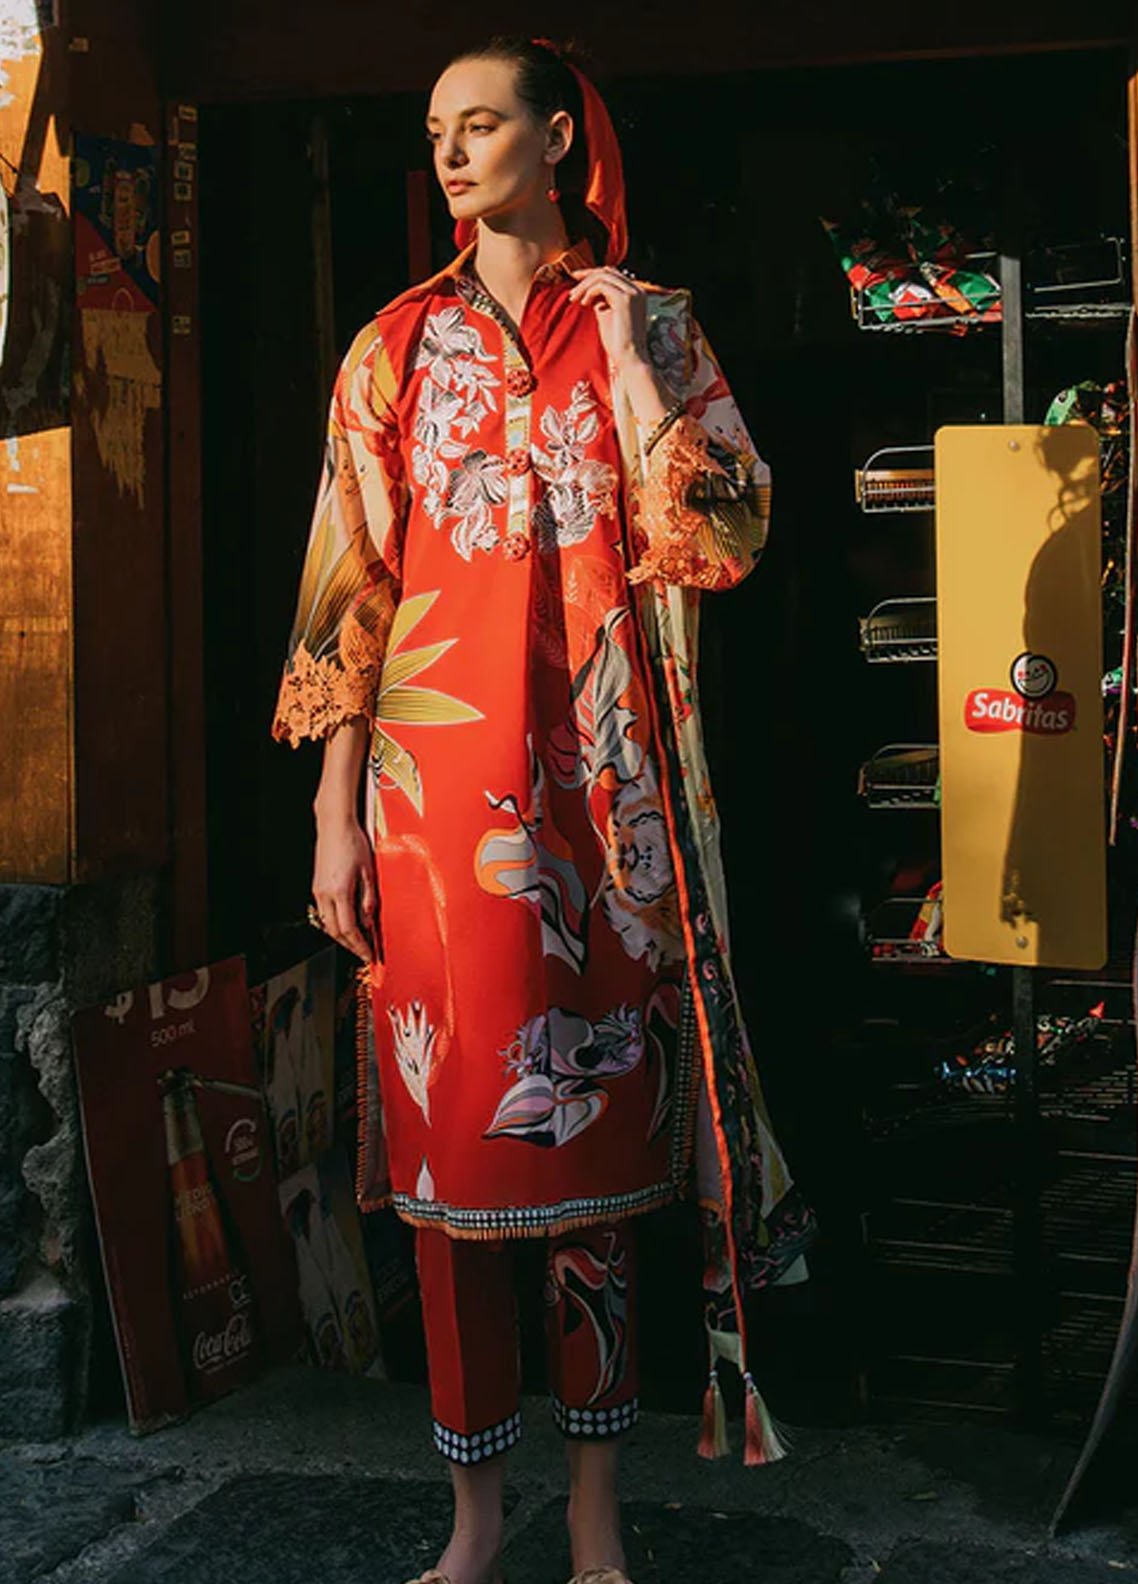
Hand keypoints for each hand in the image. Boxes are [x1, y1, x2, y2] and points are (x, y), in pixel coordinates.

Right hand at [311, 812, 376, 961]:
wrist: (334, 825)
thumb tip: (369, 920)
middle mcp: (325, 894)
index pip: (349, 929)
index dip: (359, 946)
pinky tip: (347, 923)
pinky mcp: (317, 886)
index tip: (368, 955)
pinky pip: (326, 912)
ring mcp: (318, 891)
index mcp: (339, 892)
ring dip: (342, 936)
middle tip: (364, 953)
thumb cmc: (353, 842)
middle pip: (335, 931)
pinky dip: (336, 923)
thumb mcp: (368, 871)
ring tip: (358, 942)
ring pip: (328, 924)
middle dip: (350, 945)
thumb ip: (369, 898)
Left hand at [567, 266, 649, 369]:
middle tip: (571, 291)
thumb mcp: (607, 317)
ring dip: (584, 285)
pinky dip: (589, 292)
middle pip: (607, 271)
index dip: (592, 274)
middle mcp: (637, 290)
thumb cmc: (618, 344)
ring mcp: (633, 293)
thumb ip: (601, 302)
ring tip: (574, 299)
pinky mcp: (625, 299)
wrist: (630, 359)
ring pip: (602, 276)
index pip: (612, 274)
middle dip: (586, 277)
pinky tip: (584, 304)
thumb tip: (590, 294)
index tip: (575, 280)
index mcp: (635, 293)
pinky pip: (601, 285)